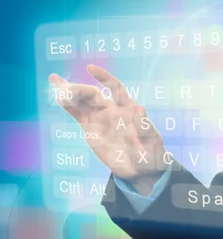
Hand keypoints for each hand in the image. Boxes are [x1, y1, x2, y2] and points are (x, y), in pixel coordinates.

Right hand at [49, 65, 165, 195]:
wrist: (142, 169)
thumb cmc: (151, 152)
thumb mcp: (151, 140)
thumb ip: (144, 125)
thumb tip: (140, 107)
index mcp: (128, 109)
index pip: (115, 88)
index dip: (104, 78)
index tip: (91, 68)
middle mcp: (113, 111)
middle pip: (94, 95)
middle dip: (79, 90)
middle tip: (65, 91)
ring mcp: (101, 119)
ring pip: (83, 102)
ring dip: (70, 93)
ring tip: (55, 81)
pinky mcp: (92, 130)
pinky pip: (79, 115)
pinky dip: (69, 106)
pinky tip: (59, 98)